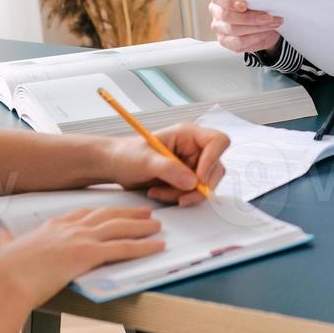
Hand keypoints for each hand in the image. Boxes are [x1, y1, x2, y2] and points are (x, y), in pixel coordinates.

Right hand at [0, 206, 163, 309]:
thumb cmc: (4, 270)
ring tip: (157, 225)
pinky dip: (143, 246)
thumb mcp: (4, 247)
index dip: (103, 211)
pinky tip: (156, 246)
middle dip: (129, 212)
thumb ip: (3, 239)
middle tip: (146, 212)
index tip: (114, 210)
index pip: (84, 213)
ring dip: (141, 226)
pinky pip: (123, 248)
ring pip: (119, 228)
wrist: (7, 281)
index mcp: (53, 226)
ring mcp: (80, 239)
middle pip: (107, 215)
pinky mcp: (88, 255)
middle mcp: (70, 228)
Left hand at [105, 124, 229, 206]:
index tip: (198, 177)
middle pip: (215, 169)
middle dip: (198, 186)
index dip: (213, 159)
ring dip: (184, 194)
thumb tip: (192, 181)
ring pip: (205, 185)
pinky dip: (177, 197)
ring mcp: (192, 165)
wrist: (115, 166)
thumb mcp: (145, 160)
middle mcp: (194, 149)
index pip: (217, 141)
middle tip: (180, 196)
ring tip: (159, 192)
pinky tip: (159, 193)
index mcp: (187, 134)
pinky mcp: (186, 180)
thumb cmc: (127, 154)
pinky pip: (193, 193)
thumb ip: (169, 169)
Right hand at [210, 0, 282, 55]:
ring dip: (257, 28)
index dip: (231, 2)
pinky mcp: (225, 41)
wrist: (258, 16)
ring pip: (235, 31)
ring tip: (272, 24)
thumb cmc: (253, 0)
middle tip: (269, 17)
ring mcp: (219, 27)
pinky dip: (256, 38)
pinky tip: (266, 32)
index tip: (244, 5)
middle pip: (228, 16)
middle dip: (251, 18)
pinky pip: (239, 43)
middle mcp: (216, 10)